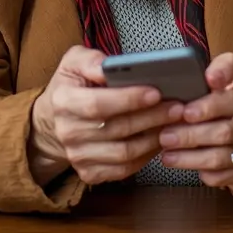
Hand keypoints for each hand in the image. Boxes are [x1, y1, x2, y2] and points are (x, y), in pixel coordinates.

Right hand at [28, 46, 182, 186]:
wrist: (55, 118)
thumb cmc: (73, 85)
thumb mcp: (75, 61)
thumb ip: (92, 60)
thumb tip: (110, 68)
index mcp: (63, 101)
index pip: (98, 104)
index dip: (129, 100)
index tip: (156, 92)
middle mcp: (67, 132)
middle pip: (116, 129)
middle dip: (151, 117)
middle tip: (178, 107)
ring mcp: (77, 156)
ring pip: (124, 153)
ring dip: (153, 138)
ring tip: (173, 123)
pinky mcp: (89, 173)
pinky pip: (124, 169)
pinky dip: (146, 156)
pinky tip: (159, 139)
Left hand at [157, 53, 232, 196]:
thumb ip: (223, 68)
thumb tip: (208, 75)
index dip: (210, 106)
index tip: (186, 111)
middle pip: (226, 132)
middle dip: (191, 135)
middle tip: (165, 136)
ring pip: (222, 158)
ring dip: (191, 158)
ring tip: (167, 155)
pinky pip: (225, 176)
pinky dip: (203, 172)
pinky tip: (185, 164)